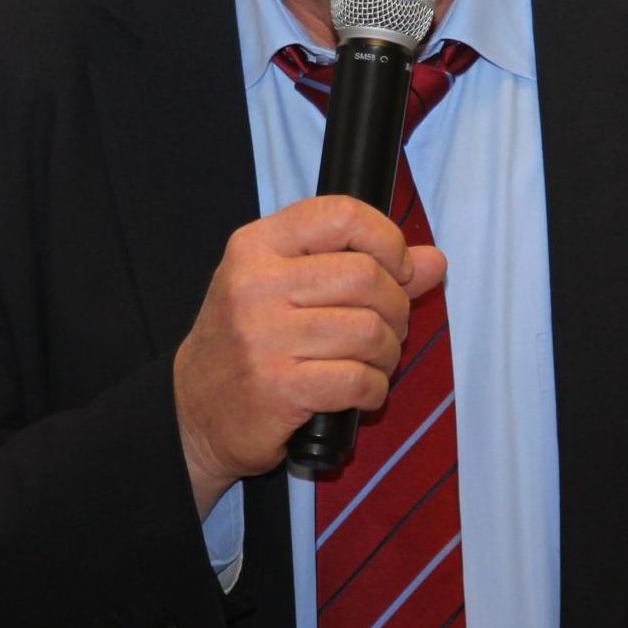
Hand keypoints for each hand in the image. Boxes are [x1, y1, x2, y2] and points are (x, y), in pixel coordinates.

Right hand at [174, 195, 446, 511]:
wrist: (193, 412)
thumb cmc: (250, 341)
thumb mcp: (290, 288)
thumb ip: (363, 266)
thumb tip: (434, 262)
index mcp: (257, 245)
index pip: (341, 215)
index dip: (387, 240)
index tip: (397, 269)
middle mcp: (256, 284)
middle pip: (367, 277)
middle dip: (396, 308)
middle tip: (386, 328)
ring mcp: (264, 337)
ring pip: (369, 331)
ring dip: (388, 354)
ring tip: (373, 362)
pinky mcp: (278, 388)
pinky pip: (359, 380)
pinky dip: (374, 390)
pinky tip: (360, 392)